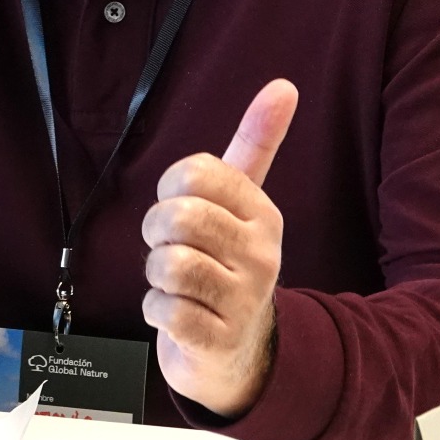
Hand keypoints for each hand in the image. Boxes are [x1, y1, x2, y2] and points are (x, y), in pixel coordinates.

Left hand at [141, 79, 298, 417]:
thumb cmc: (229, 265)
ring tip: (173, 282)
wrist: (242, 353)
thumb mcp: (244, 204)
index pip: (197, 173)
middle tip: (167, 246)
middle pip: (179, 217)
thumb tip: (284, 85)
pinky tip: (174, 312)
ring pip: (170, 264)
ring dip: (155, 274)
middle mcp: (261, 254)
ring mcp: (243, 300)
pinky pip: (165, 310)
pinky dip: (155, 310)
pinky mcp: (218, 341)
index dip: (170, 188)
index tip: (180, 206)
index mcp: (262, 214)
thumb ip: (256, 144)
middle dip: (156, 231)